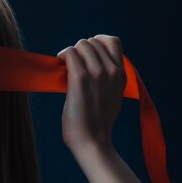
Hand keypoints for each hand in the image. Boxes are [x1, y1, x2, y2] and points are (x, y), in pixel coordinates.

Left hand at [56, 35, 125, 152]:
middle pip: (93, 41)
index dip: (97, 42)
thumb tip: (95, 66)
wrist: (92, 141)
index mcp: (122, 75)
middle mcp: (112, 71)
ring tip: (65, 64)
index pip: (113, 41)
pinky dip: (63, 55)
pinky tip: (59, 63)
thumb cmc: (97, 124)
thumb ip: (109, 80)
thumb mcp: (113, 97)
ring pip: (82, 45)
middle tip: (72, 63)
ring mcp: (98, 73)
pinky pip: (71, 53)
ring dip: (71, 52)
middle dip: (80, 49)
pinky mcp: (81, 78)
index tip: (86, 53)